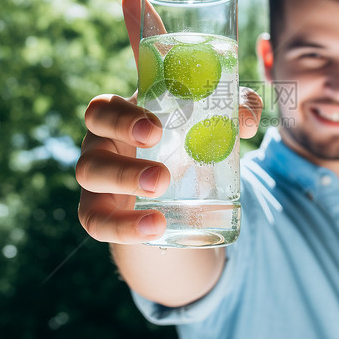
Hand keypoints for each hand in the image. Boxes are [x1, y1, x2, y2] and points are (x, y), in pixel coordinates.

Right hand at [75, 0, 262, 243]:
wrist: (169, 194)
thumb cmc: (182, 143)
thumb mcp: (205, 123)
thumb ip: (231, 111)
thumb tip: (247, 120)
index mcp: (119, 117)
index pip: (103, 110)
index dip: (122, 118)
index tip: (154, 130)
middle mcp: (99, 146)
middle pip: (92, 148)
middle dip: (125, 163)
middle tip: (163, 176)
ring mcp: (94, 182)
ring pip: (92, 182)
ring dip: (125, 189)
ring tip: (161, 203)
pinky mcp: (96, 213)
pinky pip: (98, 223)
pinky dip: (123, 228)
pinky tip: (153, 229)